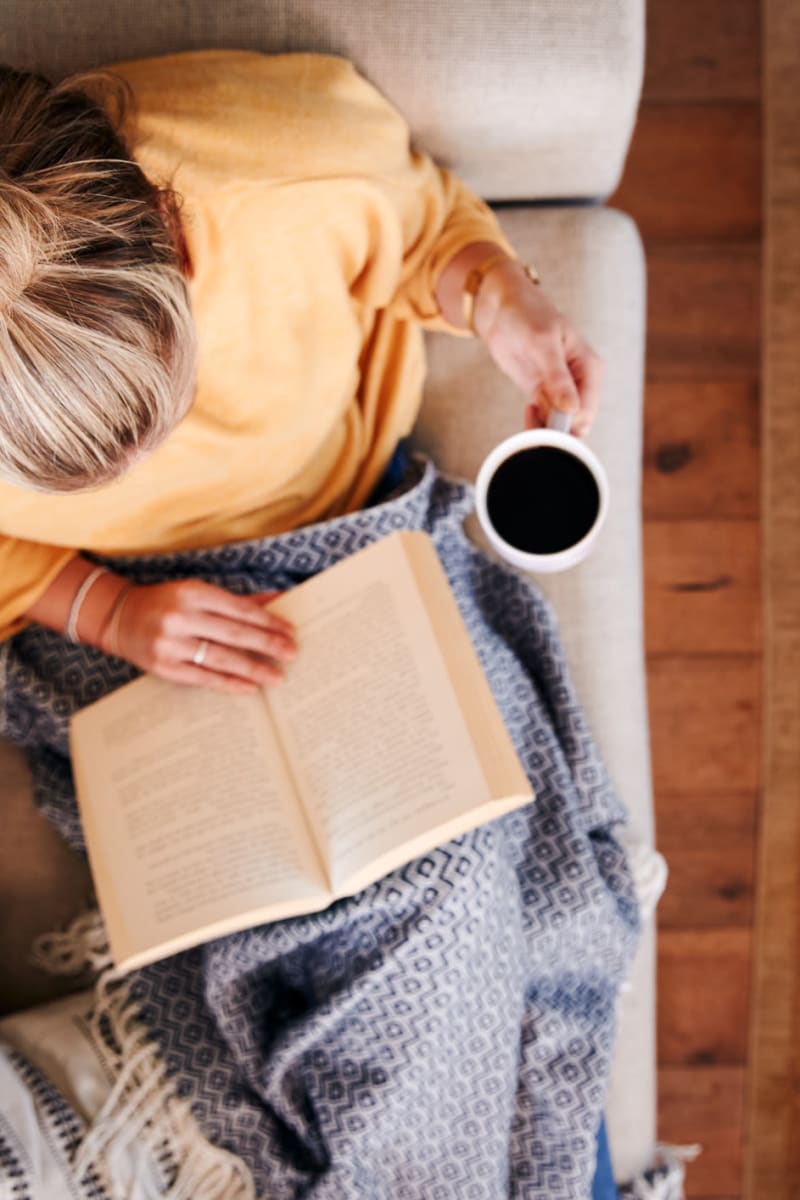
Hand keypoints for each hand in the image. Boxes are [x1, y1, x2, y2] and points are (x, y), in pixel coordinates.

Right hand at [104, 579, 295, 693]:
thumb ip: (236, 600)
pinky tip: (249, 687)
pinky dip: (229, 683)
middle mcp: (181, 617)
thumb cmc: (167, 603)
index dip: (267, 621)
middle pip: (233, 633)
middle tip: (292, 653)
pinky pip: (203, 678)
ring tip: (276, 676)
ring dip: (253, 668)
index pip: (239, 609)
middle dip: (267, 644)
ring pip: (221, 658)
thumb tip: (277, 599)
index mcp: (192, 593)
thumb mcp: (198, 593)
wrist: (120, 618)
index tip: (290, 630)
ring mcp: (170, 644)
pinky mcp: (164, 667)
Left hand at [473, 260, 602, 436]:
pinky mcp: (542, 395)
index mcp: (589, 368)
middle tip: (535, 418)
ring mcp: (561, 391)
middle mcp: (580, 383)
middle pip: (577, 424)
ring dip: (544, 429)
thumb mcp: (542, 343)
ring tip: (529, 411)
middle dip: (557, 431)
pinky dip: (536, 423)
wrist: (502, 309)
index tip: (547, 421)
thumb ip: (557, 377)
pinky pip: (545, 421)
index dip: (569, 424)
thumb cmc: (527, 316)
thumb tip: (572, 409)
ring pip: (560, 426)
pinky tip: (527, 409)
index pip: (587, 410)